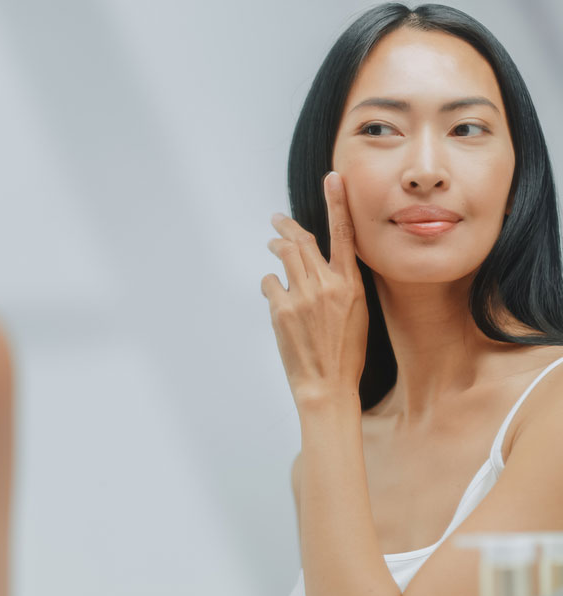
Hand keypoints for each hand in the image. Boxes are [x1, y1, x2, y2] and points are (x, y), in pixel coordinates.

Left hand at [261, 172, 368, 406]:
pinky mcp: (280, 309)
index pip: (344, 234)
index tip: (333, 178)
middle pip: (302, 241)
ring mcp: (302, 296)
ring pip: (283, 255)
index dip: (337, 203)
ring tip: (272, 244)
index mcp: (351, 285)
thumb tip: (318, 266)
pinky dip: (270, 284)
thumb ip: (340, 285)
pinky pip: (270, 283)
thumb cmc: (345, 354)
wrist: (328, 386)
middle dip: (286, 226)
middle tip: (276, 219)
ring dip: (275, 246)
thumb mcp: (356, 314)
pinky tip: (274, 295)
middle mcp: (327, 285)